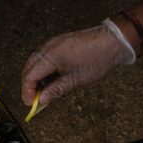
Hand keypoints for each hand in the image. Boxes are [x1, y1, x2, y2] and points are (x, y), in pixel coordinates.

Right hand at [20, 19, 135, 106]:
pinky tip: (50, 79)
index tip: (31, 103)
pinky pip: (43, 58)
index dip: (27, 92)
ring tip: (44, 91)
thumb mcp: (76, 79)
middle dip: (29, 86)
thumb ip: (56, 90)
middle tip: (35, 100)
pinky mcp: (58, 43)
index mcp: (51, 56)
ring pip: (34, 63)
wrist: (114, 39)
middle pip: (28, 69)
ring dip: (35, 78)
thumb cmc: (98, 57)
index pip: (29, 76)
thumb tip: (42, 100)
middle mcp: (48, 47)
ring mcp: (52, 43)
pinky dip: (42, 70)